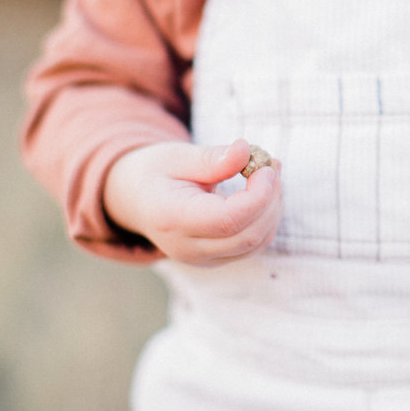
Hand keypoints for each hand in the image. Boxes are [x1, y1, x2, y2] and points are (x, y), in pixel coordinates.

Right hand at [104, 138, 282, 265]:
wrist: (135, 198)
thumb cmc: (156, 172)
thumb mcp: (177, 156)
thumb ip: (212, 158)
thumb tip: (245, 151)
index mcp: (172, 220)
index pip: (228, 220)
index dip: (258, 195)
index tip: (267, 167)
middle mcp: (187, 248)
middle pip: (248, 236)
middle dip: (271, 200)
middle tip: (272, 165)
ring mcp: (202, 259)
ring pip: (256, 243)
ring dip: (273, 208)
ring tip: (269, 173)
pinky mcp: (216, 259)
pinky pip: (253, 245)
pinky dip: (267, 218)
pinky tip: (264, 191)